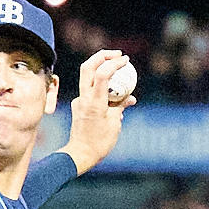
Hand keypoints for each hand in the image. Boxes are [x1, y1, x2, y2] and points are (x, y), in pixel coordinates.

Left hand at [68, 46, 136, 171]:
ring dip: (101, 68)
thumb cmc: (99, 142)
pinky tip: (113, 93)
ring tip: (117, 68)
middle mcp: (84, 98)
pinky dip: (102, 86)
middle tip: (118, 55)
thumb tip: (131, 98)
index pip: (102, 74)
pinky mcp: (78, 105)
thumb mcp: (115, 124)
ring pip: (87, 76)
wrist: (80, 154)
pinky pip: (90, 90)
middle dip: (102, 56)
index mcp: (94, 102)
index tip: (125, 60)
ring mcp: (79, 100)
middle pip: (88, 66)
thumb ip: (121, 106)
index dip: (114, 63)